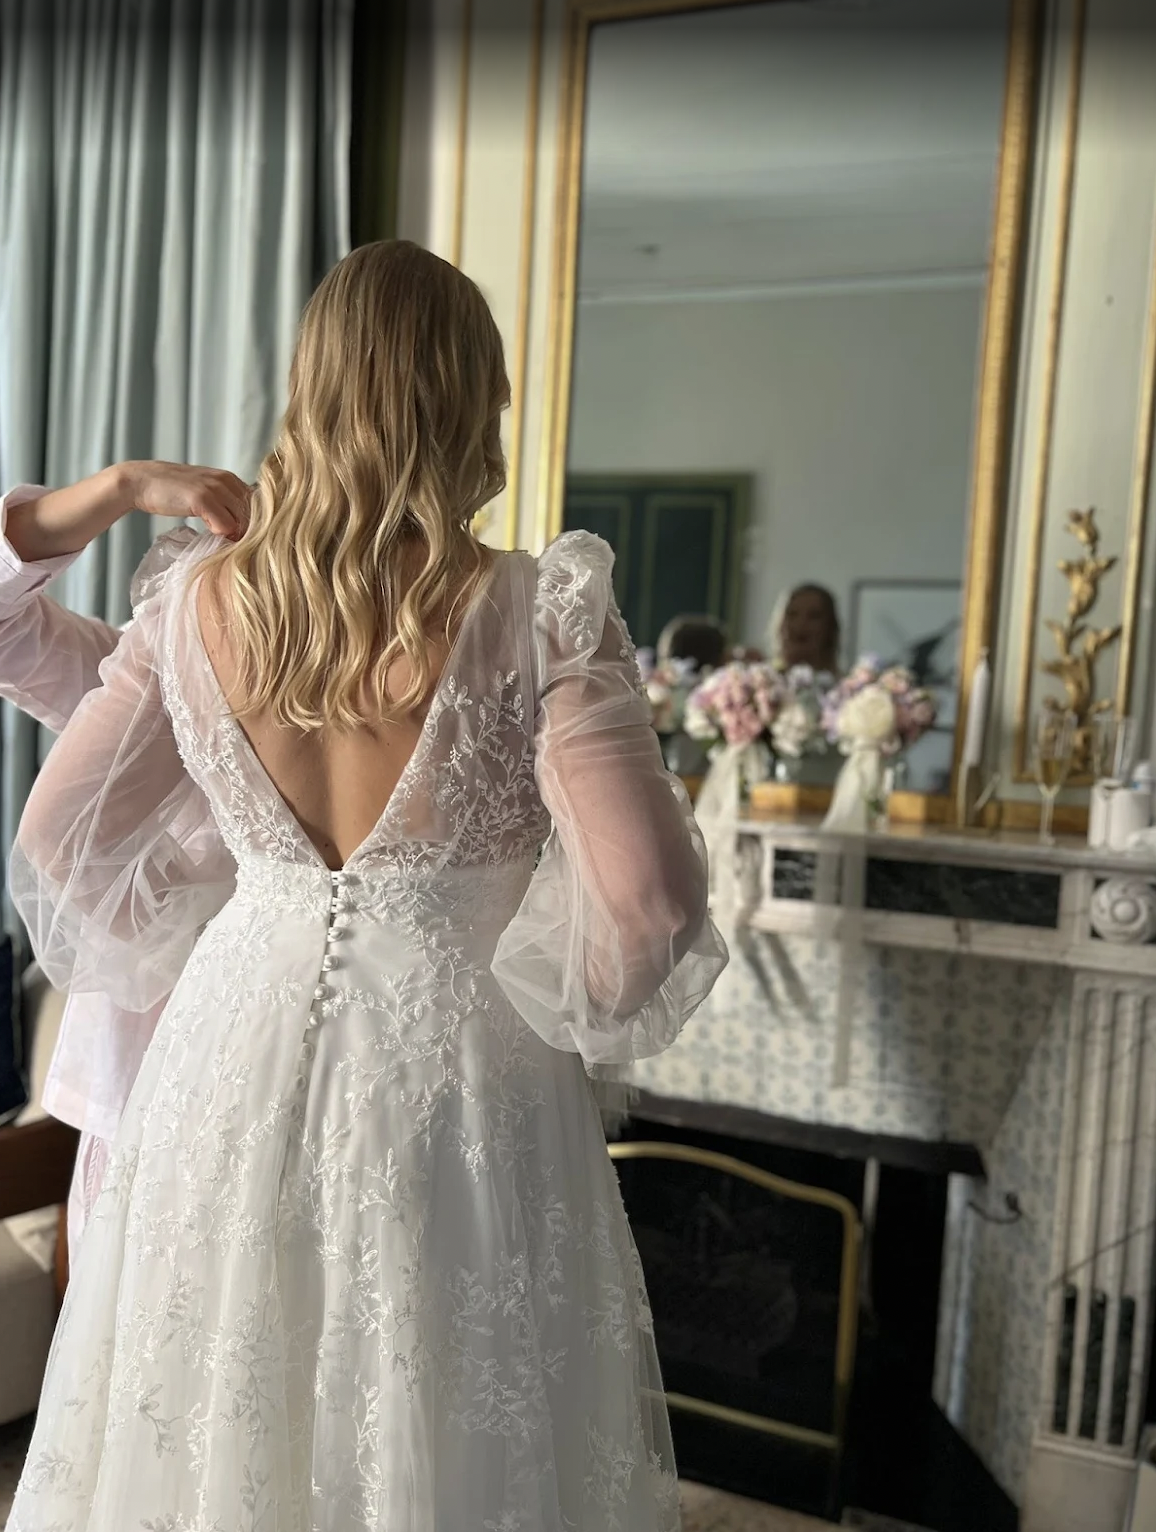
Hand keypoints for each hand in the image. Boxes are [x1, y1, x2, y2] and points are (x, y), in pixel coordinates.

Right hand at [125, 462, 252, 541]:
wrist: (141, 482)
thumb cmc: (172, 492)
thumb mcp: (204, 493)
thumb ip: (225, 504)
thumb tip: (245, 529)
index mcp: (230, 479)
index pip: (259, 506)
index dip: (254, 525)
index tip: (241, 537)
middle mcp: (227, 481)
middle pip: (254, 516)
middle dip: (247, 534)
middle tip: (233, 543)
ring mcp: (216, 488)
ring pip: (242, 522)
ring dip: (234, 536)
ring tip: (218, 537)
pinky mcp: (203, 499)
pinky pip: (226, 526)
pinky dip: (220, 534)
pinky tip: (207, 531)